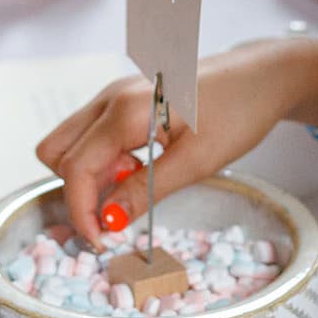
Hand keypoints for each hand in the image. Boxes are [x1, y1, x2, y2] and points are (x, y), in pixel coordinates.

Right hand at [35, 40, 317, 245]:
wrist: (262, 76)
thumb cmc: (237, 113)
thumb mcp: (196, 162)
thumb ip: (145, 190)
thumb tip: (107, 221)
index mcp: (125, 110)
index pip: (75, 167)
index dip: (81, 211)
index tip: (100, 242)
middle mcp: (110, 97)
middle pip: (56, 151)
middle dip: (77, 189)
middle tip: (119, 206)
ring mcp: (114, 94)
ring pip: (70, 142)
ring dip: (90, 173)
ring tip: (136, 181)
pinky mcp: (124, 99)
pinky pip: (91, 134)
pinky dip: (103, 159)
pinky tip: (140, 165)